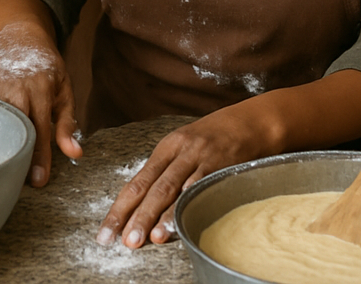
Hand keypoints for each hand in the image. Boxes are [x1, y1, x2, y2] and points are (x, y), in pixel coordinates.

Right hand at [0, 22, 80, 185]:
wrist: (19, 35)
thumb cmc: (46, 67)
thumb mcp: (65, 90)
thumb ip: (68, 123)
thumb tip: (76, 154)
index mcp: (41, 88)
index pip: (39, 131)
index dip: (39, 158)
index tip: (39, 181)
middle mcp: (14, 86)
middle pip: (13, 131)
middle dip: (16, 156)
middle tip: (18, 175)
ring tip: (0, 162)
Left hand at [98, 103, 272, 248]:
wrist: (254, 121)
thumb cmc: (217, 137)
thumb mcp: (187, 146)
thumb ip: (168, 171)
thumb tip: (143, 204)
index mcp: (167, 146)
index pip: (137, 180)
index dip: (120, 207)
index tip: (106, 231)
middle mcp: (180, 150)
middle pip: (151, 186)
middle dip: (134, 215)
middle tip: (121, 240)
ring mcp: (200, 158)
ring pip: (173, 189)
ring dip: (157, 216)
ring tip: (144, 238)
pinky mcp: (220, 166)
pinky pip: (200, 189)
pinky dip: (187, 208)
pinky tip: (178, 223)